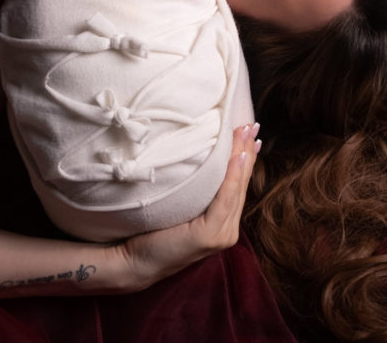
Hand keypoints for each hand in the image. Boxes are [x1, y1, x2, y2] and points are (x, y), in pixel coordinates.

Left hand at [119, 123, 260, 289]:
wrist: (133, 262)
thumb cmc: (153, 232)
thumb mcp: (181, 208)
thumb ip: (197, 193)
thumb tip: (202, 161)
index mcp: (223, 224)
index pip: (238, 187)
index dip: (246, 160)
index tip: (252, 136)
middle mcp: (227, 230)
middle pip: (240, 184)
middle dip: (247, 152)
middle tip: (252, 125)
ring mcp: (221, 234)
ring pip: (235, 189)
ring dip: (242, 157)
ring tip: (246, 133)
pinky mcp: (209, 235)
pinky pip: (224, 199)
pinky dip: (232, 177)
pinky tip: (237, 157)